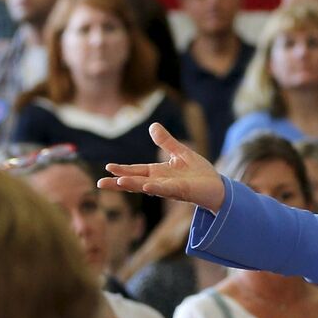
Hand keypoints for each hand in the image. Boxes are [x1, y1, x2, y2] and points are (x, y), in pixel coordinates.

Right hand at [101, 124, 226, 212]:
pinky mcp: (182, 192)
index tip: (107, 168)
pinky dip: (156, 188)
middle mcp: (161, 182)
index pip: (137, 171)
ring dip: (132, 185)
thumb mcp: (181, 153)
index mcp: (159, 173)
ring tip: (117, 182)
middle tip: (99, 183)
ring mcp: (170, 188)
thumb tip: (153, 125)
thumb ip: (166, 142)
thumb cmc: (199, 173)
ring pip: (147, 186)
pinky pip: (167, 190)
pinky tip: (146, 186)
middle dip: (118, 182)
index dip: (123, 170)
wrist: (217, 187)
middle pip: (136, 181)